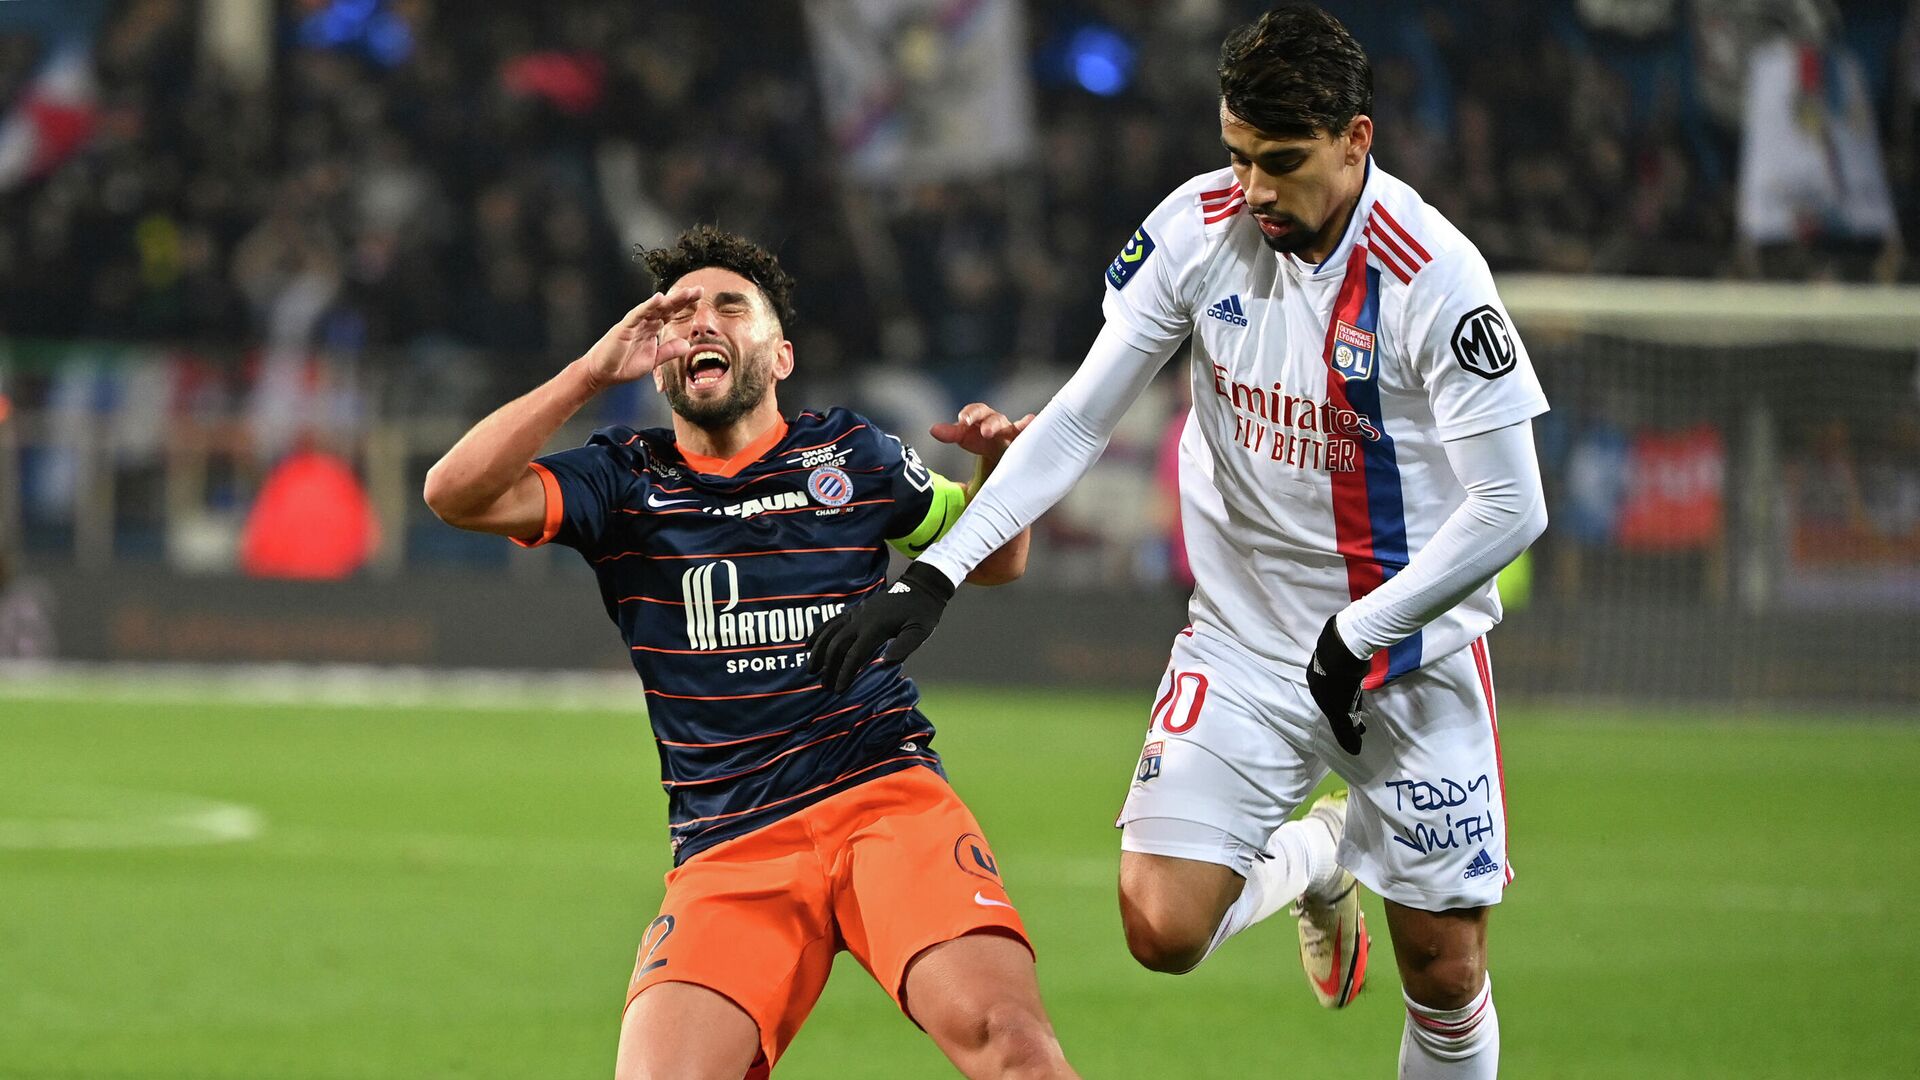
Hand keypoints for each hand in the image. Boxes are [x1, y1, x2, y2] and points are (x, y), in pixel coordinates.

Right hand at [580, 286, 703, 390]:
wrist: (603, 374)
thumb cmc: (624, 365)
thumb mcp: (653, 359)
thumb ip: (669, 351)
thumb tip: (688, 345)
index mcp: (652, 328)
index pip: (671, 313)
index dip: (685, 305)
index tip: (700, 297)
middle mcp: (644, 322)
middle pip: (666, 307)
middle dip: (682, 298)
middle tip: (700, 289)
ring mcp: (634, 323)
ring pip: (655, 308)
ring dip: (670, 300)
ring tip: (686, 292)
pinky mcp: (624, 327)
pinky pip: (638, 314)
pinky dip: (648, 306)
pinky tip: (659, 298)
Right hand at [806, 563, 955, 693]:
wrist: (920, 587)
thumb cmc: (922, 613)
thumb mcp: (920, 630)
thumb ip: (905, 646)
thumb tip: (886, 663)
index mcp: (876, 627)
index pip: (854, 654)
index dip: (845, 673)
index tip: (839, 690)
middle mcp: (861, 619)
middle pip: (837, 645)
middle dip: (829, 667)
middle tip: (825, 687)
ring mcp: (856, 613)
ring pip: (830, 633)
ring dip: (818, 652)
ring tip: (811, 670)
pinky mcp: (855, 610)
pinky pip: (831, 622)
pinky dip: (819, 633)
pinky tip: (808, 645)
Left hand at [929, 403, 1034, 458]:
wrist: (998, 455)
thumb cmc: (981, 442)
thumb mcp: (965, 438)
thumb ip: (951, 433)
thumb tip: (932, 429)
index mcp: (982, 418)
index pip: (977, 411)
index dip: (970, 414)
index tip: (962, 422)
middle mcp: (999, 422)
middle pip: (995, 418)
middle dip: (990, 424)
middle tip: (985, 433)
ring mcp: (1013, 433)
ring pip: (1014, 427)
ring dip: (1016, 426)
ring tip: (1022, 424)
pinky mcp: (1023, 444)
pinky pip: (1029, 435)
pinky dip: (1031, 427)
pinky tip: (1034, 422)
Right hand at [1306, 615, 1368, 754]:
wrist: (1343, 646)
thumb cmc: (1340, 681)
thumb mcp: (1341, 710)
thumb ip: (1346, 730)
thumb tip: (1354, 751)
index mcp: (1315, 688)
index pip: (1329, 710)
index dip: (1342, 721)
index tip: (1357, 729)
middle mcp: (1317, 674)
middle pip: (1333, 697)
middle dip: (1346, 710)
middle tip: (1362, 719)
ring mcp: (1326, 659)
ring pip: (1338, 682)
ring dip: (1349, 694)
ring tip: (1362, 697)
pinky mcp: (1338, 648)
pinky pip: (1344, 668)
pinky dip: (1350, 678)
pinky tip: (1359, 677)